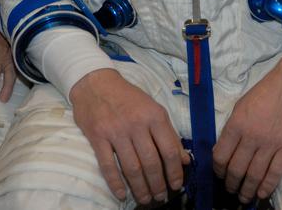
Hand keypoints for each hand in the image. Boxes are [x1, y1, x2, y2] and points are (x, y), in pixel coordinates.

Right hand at [70, 68, 187, 204]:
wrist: (96, 83)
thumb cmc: (128, 97)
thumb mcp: (154, 109)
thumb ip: (170, 134)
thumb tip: (185, 160)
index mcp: (154, 116)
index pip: (169, 150)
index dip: (175, 172)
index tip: (177, 185)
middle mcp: (137, 124)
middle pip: (151, 162)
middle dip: (158, 184)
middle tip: (161, 197)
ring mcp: (116, 131)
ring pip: (131, 167)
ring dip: (140, 187)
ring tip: (145, 199)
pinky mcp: (97, 137)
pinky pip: (108, 165)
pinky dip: (115, 183)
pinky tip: (122, 194)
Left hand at [213, 56, 281, 202]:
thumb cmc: (266, 91)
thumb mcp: (241, 104)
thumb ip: (233, 127)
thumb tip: (226, 149)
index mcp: (237, 124)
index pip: (221, 155)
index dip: (217, 169)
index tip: (219, 173)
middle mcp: (252, 136)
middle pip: (236, 169)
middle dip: (230, 183)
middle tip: (229, 189)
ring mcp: (271, 144)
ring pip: (254, 175)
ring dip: (246, 189)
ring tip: (243, 196)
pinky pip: (275, 173)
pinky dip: (267, 186)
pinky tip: (261, 193)